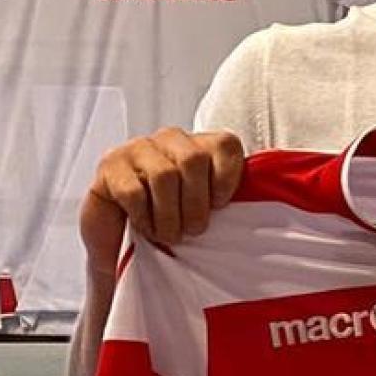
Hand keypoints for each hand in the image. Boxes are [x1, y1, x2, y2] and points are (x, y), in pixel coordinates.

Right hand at [79, 128, 244, 280]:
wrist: (121, 237)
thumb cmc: (172, 221)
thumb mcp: (207, 208)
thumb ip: (229, 200)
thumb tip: (264, 204)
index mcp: (201, 144)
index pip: (225, 145)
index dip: (227, 179)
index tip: (220, 206)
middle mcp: (171, 139)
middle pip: (194, 159)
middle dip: (196, 203)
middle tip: (193, 230)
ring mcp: (139, 148)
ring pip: (164, 175)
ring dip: (169, 215)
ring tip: (169, 234)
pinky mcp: (110, 165)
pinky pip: (134, 191)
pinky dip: (144, 216)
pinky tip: (146, 227)